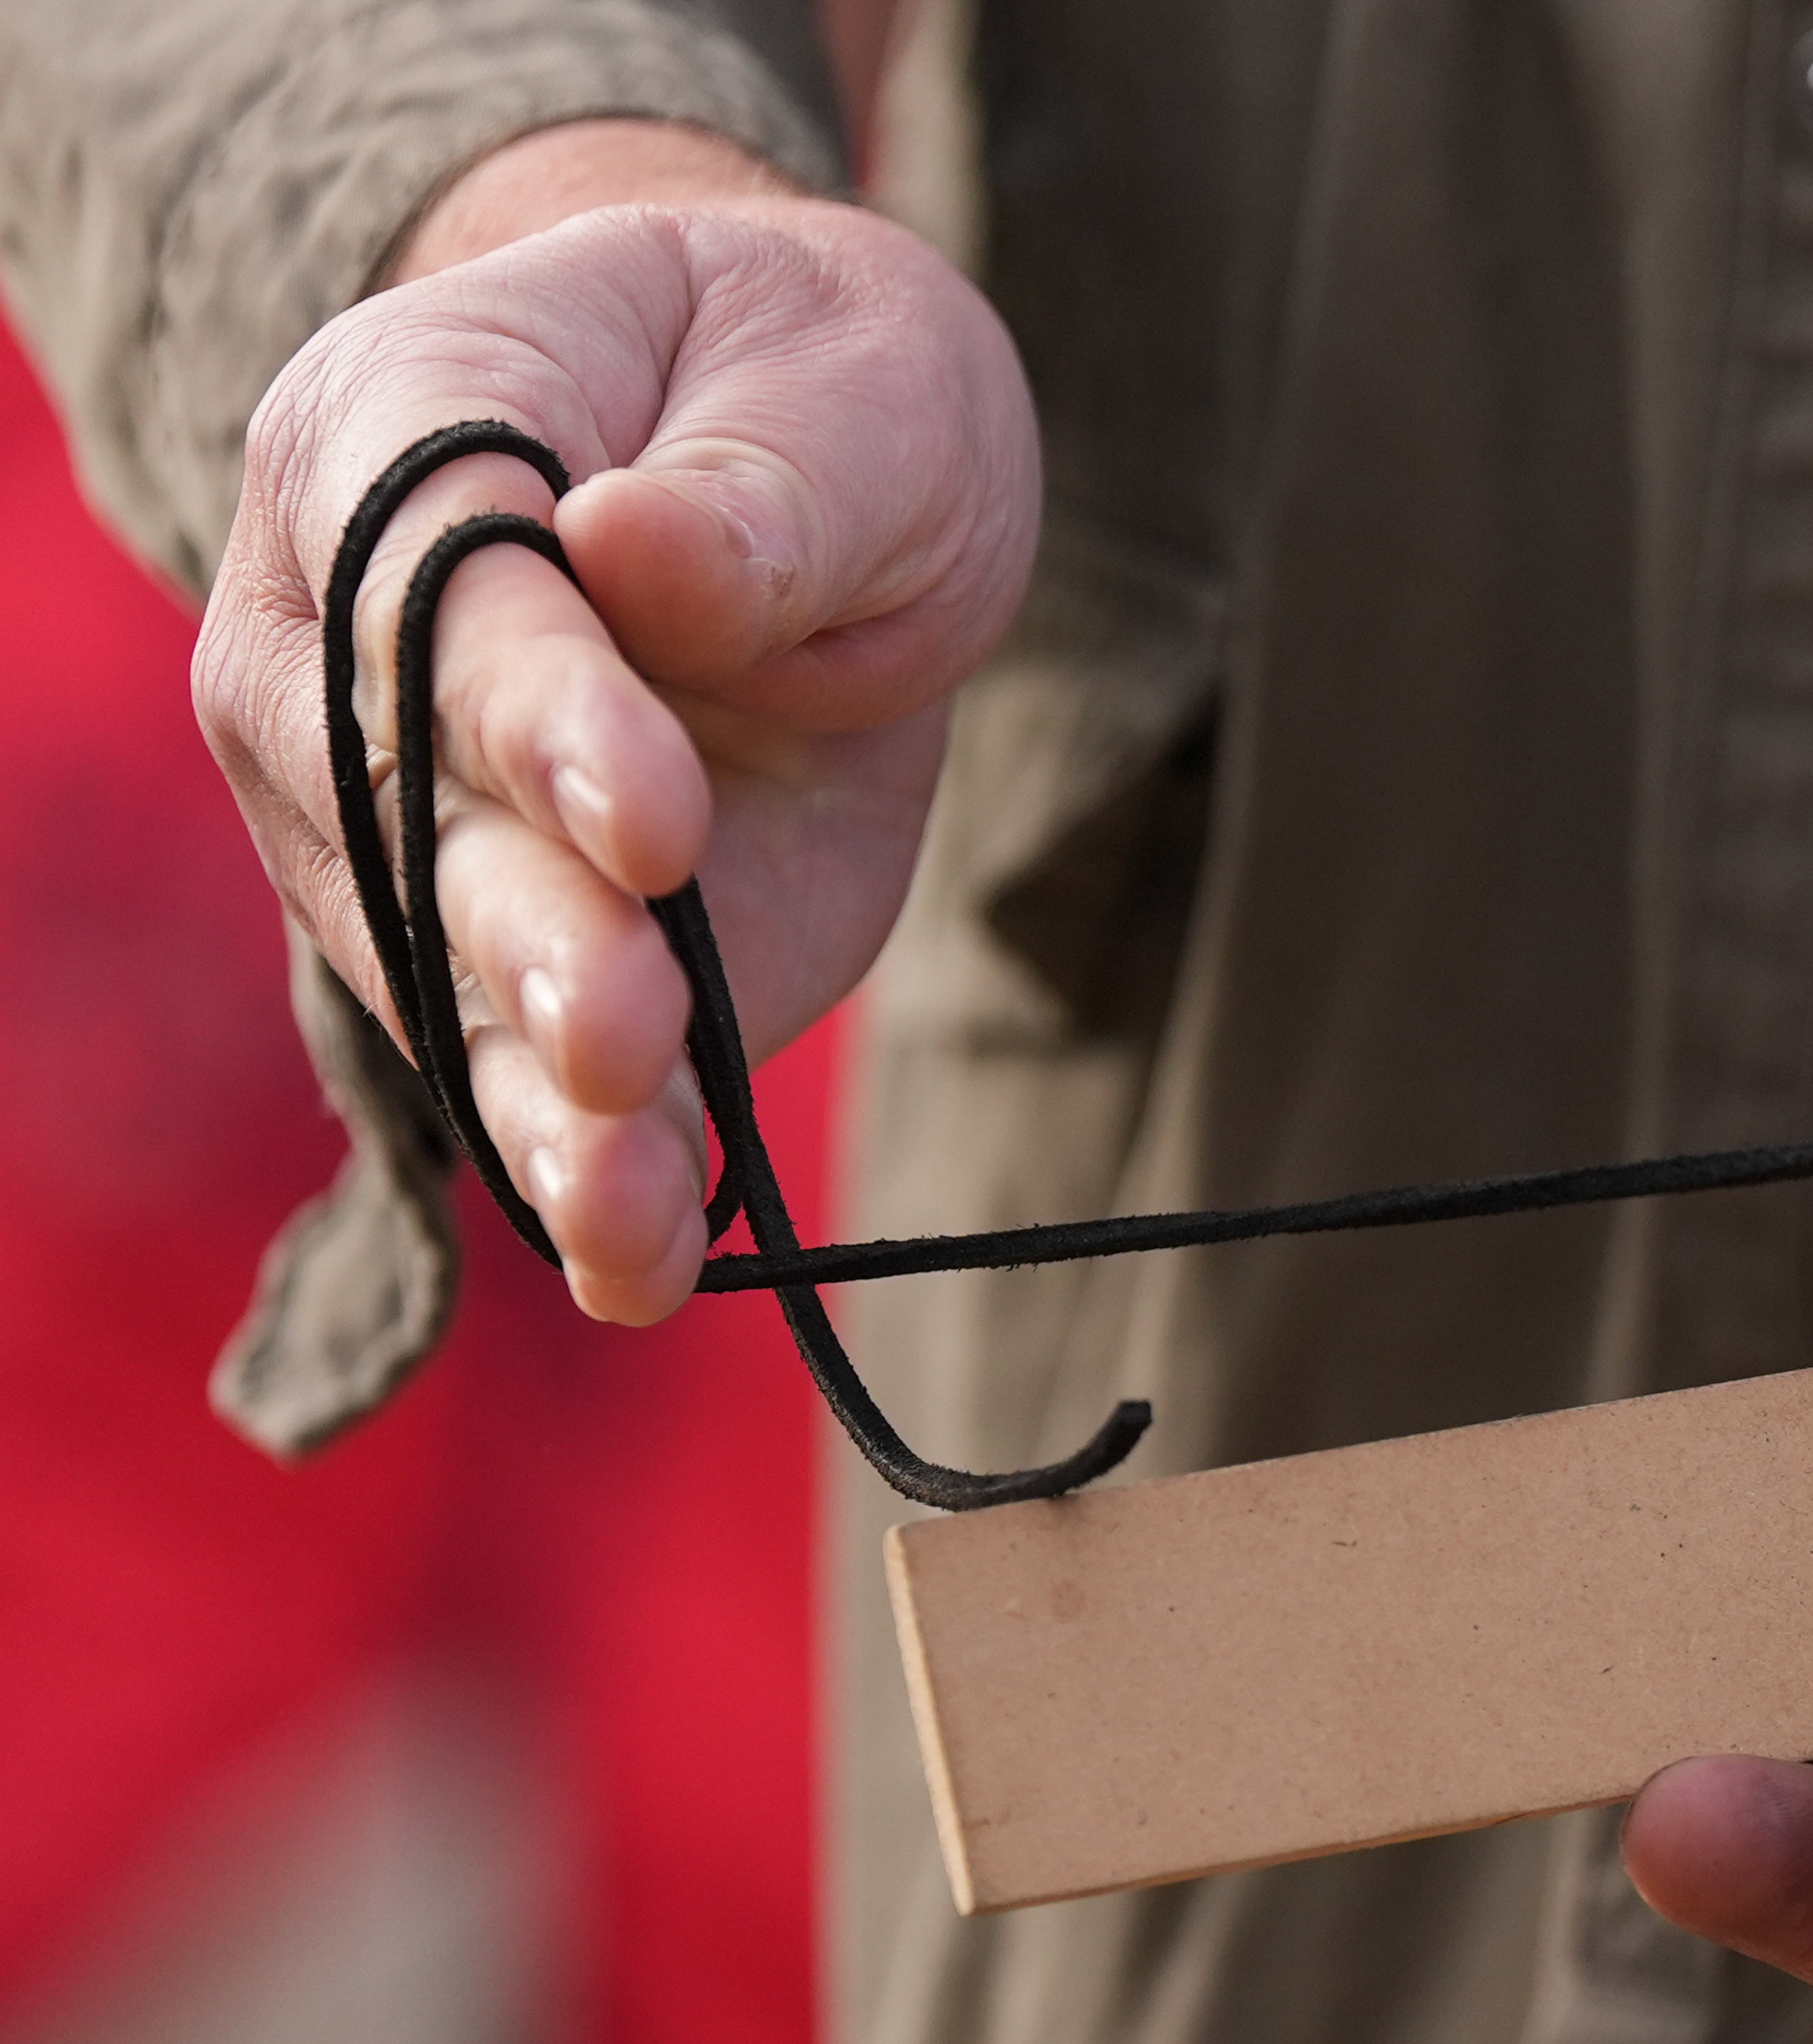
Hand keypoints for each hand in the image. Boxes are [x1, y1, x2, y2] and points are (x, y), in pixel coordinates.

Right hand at [192, 121, 1038, 1321]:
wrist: (828, 461)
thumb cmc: (818, 393)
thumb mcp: (850, 381)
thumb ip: (758, 484)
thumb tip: (641, 558)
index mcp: (387, 433)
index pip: (427, 589)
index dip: (535, 711)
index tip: (655, 813)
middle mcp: (337, 650)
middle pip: (401, 805)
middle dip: (524, 932)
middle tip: (629, 1022)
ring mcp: (401, 823)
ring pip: (438, 972)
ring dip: (539, 1095)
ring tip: (629, 1193)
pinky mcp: (517, 953)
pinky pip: (520, 1078)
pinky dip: (585, 1181)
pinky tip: (639, 1267)